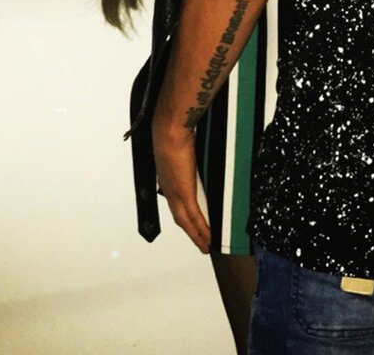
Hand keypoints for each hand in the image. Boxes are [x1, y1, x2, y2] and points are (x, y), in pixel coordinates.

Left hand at [153, 121, 210, 253]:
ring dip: (196, 235)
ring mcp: (175, 191)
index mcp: (165, 175)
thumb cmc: (173, 128)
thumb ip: (185, 148)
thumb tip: (193, 144)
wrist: (170, 128)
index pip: (174, 201)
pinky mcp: (184, 192)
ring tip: (206, 245)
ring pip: (186, 221)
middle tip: (199, 242)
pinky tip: (208, 237)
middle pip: (178, 216)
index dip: (182, 213)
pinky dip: (201, 229)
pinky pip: (194, 216)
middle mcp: (167, 187)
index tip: (189, 221)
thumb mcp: (178, 141)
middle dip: (189, 231)